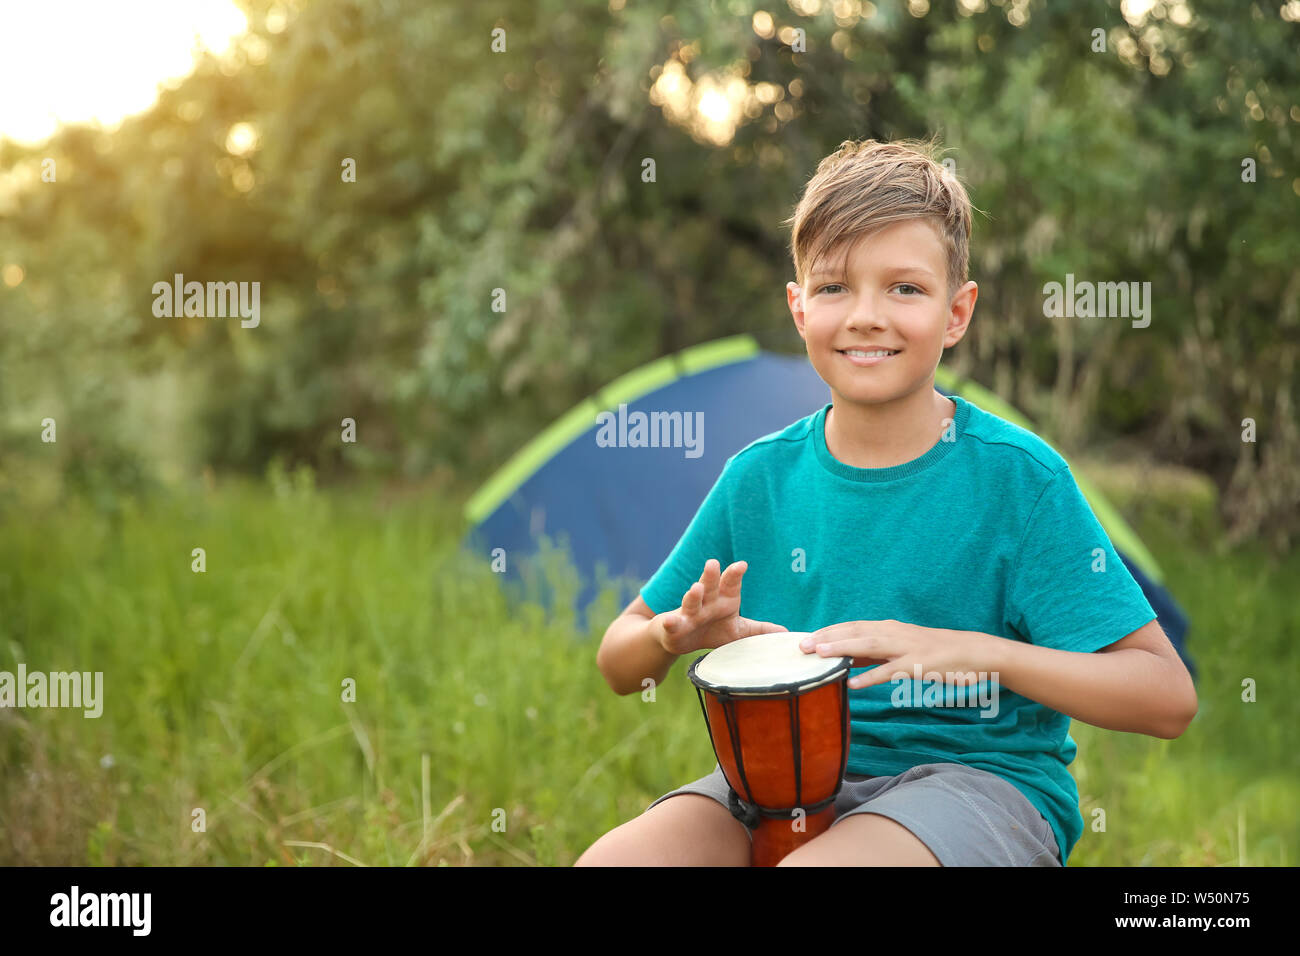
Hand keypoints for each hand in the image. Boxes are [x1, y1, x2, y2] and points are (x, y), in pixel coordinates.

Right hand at [653, 559, 786, 655]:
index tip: (742, 565)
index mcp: (723, 600)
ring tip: (695, 588)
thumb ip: (758, 629)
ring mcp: (688, 614)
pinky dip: (670, 623)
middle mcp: (706, 602)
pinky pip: (672, 624)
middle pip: (709, 586)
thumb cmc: (711, 631)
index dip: (734, 574)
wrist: (680, 639)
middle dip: (711, 575)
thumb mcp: (737, 631)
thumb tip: (785, 631)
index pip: (730, 584)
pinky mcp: (674, 627)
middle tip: (713, 563)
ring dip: (693, 595)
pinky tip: (670, 621)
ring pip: (691, 601)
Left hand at [799, 620, 992, 689]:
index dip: (828, 631)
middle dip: (827, 638)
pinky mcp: (918, 665)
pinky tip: (854, 684)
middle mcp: (894, 633)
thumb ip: (875, 653)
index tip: (805, 637)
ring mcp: (906, 648)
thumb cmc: (934, 652)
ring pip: (869, 646)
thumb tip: (846, 660)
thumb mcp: (901, 648)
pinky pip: (891, 672)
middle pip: (855, 633)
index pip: (852, 627)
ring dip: (842, 649)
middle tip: (802, 645)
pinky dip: (871, 677)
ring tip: (820, 655)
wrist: (972, 652)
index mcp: (888, 628)